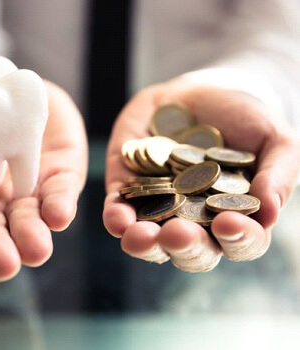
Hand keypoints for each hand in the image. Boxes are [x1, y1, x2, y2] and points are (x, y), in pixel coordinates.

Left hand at [103, 81, 299, 271]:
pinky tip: (116, 218)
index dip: (238, 240)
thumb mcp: (273, 139)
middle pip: (191, 251)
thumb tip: (269, 213)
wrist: (201, 92)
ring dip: (144, 244)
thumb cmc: (245, 119)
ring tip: (140, 236)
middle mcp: (196, 223)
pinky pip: (118, 213)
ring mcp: (159, 209)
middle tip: (178, 234)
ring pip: (150, 242)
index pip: (240, 243)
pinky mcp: (128, 191)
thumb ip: (278, 174)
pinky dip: (116, 218)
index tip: (229, 223)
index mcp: (235, 218)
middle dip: (184, 247)